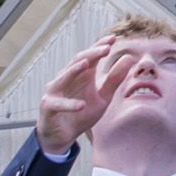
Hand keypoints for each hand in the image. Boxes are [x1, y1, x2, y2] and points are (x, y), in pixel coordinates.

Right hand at [36, 42, 129, 156]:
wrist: (63, 137)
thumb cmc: (82, 114)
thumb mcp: (103, 98)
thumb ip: (114, 80)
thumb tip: (128, 58)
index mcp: (81, 75)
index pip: (90, 56)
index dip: (99, 46)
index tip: (113, 38)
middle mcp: (66, 78)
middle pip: (78, 61)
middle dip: (91, 54)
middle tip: (106, 48)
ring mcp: (54, 91)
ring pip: (63, 78)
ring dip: (74, 71)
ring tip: (86, 65)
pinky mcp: (47, 107)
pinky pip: (58, 104)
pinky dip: (69, 104)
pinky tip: (81, 105)